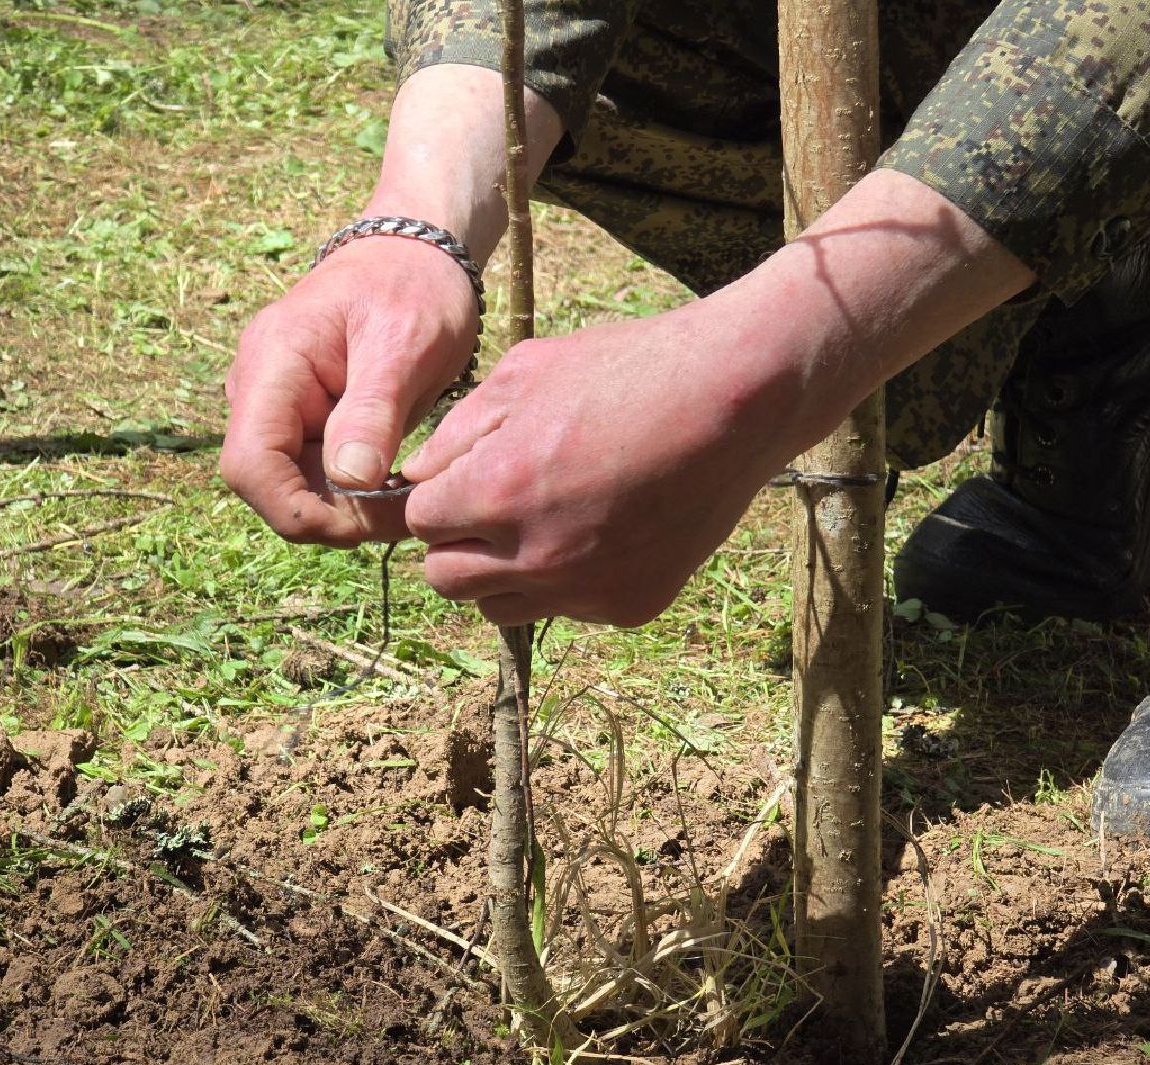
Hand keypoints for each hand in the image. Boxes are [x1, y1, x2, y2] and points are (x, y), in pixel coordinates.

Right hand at [219, 237, 478, 545]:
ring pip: (293, 486)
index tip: (363, 525)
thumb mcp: (405, 343)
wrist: (420, 252)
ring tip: (409, 503)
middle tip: (404, 517)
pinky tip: (397, 489)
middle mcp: (261, 389)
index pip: (249, 465)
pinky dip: (353, 495)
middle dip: (330, 516)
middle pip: (268, 485)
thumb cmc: (414, 286)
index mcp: (272, 364)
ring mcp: (280, 406)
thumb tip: (349, 482)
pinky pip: (315, 474)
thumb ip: (372, 412)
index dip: (297, 511)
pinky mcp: (305, 419)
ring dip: (345, 511)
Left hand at [400, 302, 797, 625]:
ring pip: (500, 607)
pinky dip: (568, 579)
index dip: (438, 496)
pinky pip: (567, 608)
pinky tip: (604, 527)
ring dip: (503, 571)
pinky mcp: (629, 606)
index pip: (420, 523)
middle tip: (494, 504)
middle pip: (445, 580)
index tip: (466, 477)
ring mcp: (586, 590)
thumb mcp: (525, 373)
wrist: (736, 400)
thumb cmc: (628, 369)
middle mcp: (536, 556)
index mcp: (497, 492)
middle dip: (457, 541)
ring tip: (545, 519)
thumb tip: (414, 478)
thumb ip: (456, 434)